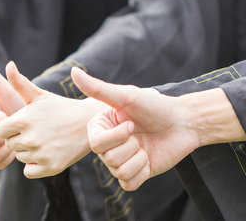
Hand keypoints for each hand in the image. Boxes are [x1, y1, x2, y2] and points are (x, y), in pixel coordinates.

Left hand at [0, 62, 105, 177]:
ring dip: (27, 152)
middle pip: (9, 145)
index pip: (0, 131)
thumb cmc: (59, 107)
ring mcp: (41, 154)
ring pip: (20, 158)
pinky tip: (45, 153)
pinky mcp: (51, 168)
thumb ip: (19, 82)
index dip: (9, 128)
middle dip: (18, 139)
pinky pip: (28, 172)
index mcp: (23, 120)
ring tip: (43, 140)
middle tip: (35, 132)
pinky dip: (34, 166)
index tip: (22, 124)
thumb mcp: (39, 95)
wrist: (87, 123)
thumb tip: (8, 64)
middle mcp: (30, 139)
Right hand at [71, 67, 199, 190]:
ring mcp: (120, 160)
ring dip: (139, 158)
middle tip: (140, 134)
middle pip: (108, 159)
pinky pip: (129, 184)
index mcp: (100, 127)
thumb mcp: (125, 96)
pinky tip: (148, 159)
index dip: (117, 137)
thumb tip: (72, 71)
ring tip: (145, 145)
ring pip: (119, 172)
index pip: (97, 143)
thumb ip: (97, 88)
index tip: (132, 124)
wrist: (183, 122)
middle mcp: (107, 145)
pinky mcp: (133, 174)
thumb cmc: (154, 106)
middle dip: (131, 146)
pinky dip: (142, 172)